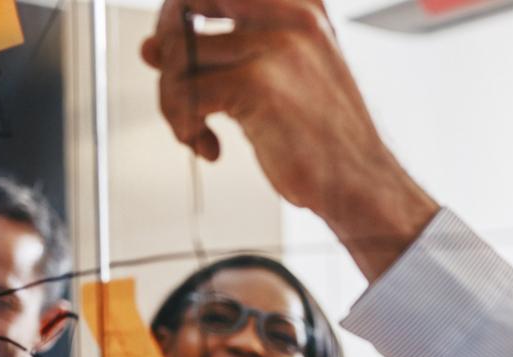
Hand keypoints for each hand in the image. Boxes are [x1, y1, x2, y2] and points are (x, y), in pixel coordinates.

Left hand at [140, 0, 436, 278]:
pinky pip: (186, 94)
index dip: (181, 14)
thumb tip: (151, 47)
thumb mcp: (279, 77)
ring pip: (179, 56)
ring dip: (173, 101)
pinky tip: (210, 145)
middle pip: (187, 4)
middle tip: (176, 84)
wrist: (361, 182)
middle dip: (167, 45)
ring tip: (196, 128)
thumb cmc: (324, 136)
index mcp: (300, 6)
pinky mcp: (259, 84)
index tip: (177, 48)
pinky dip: (184, 126)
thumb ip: (221, 54)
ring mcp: (276, 47)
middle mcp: (291, 16)